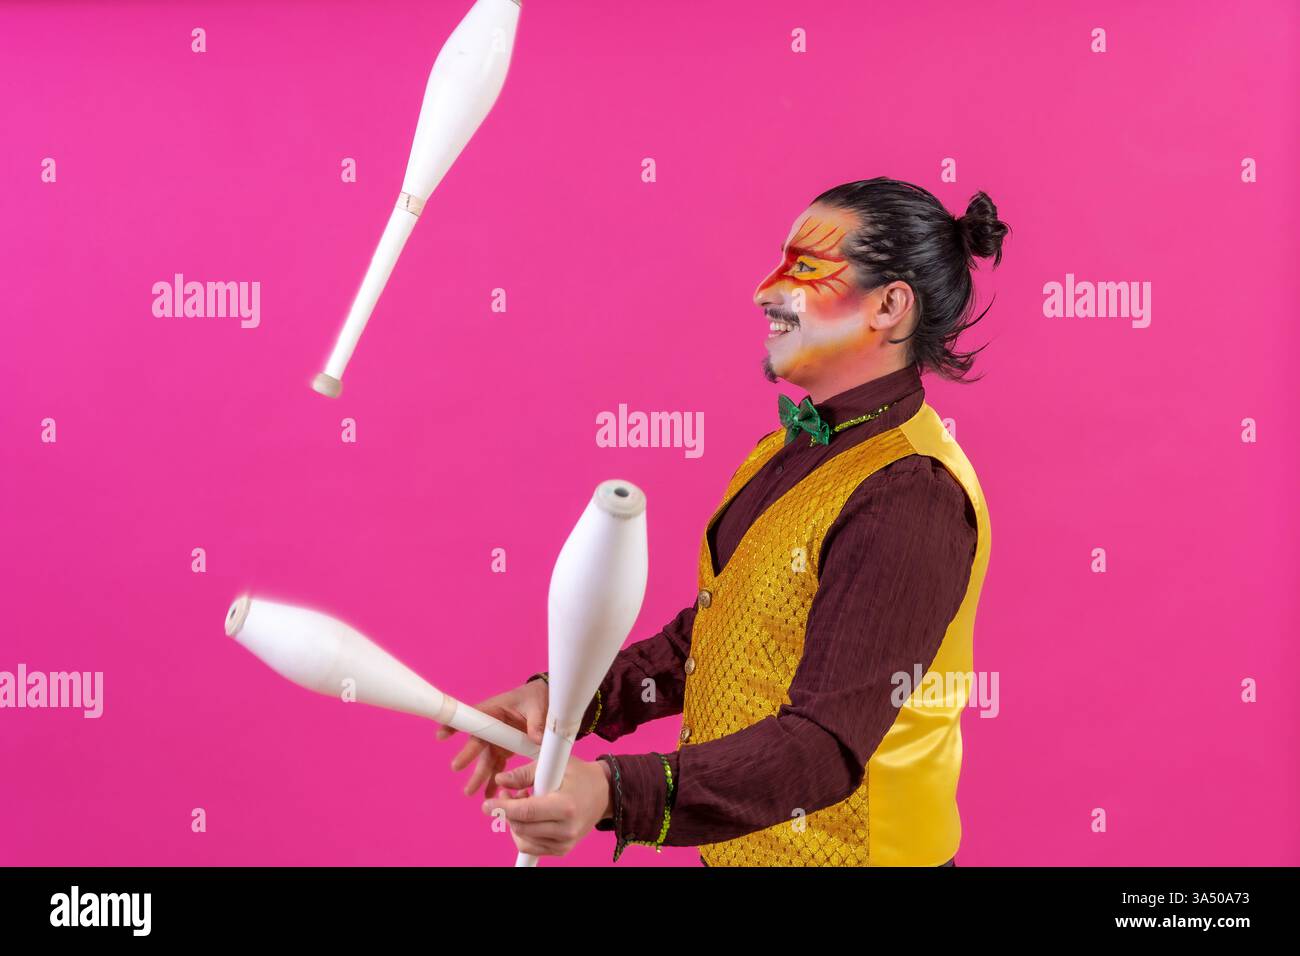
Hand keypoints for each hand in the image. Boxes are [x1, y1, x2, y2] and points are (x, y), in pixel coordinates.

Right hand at [435, 679, 547, 798]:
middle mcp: (492, 726)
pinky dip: (493, 781)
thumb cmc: (535, 697)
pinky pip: (497, 767)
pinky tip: (489, 794)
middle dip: (467, 755)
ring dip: (478, 776)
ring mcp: (497, 740)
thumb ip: (536, 722)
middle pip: (477, 742)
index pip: (473, 717)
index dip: (456, 725)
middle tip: (456, 767)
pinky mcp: (504, 750)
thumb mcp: (538, 706)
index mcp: (495, 710)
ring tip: (470, 792)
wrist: (544, 700)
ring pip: (485, 760)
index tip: (441, 735)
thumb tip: (536, 738)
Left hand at [482, 756, 613, 857]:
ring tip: (523, 801)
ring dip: (515, 821)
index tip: (487, 804)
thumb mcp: (554, 765)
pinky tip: (530, 816)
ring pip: (523, 839)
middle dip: (506, 811)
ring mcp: (565, 843)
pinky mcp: (563, 850)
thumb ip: (525, 773)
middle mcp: (566, 829)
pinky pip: (531, 846)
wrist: (604, 794)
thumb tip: (500, 780)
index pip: (526, 812)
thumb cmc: (580, 776)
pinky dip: (524, 832)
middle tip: (506, 793)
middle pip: (521, 827)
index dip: (503, 808)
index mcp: (566, 806)